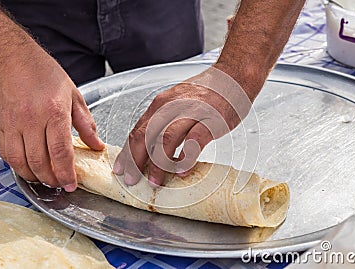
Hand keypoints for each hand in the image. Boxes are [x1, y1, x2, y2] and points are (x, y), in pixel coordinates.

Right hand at [0, 41, 103, 190]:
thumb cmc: (44, 72)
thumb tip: (97, 145)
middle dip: (52, 179)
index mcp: (55, 112)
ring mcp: (14, 123)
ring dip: (34, 176)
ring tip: (46, 179)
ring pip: (21, 162)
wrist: (13, 58)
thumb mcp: (74, 95)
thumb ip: (87, 124)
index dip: (66, 173)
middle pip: (40, 162)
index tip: (71, 184)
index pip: (61, 152)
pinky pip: (7, 153)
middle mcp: (32, 120)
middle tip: (60, 184)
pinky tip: (29, 167)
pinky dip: (18, 166)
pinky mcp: (2, 125)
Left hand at [113, 66, 252, 185]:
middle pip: (146, 136)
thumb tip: (151, 148)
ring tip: (154, 181)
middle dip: (135, 160)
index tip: (120, 169)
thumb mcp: (177, 103)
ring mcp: (191, 112)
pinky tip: (181, 170)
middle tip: (131, 179)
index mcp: (161, 105)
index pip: (137, 131)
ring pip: (167, 139)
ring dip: (158, 163)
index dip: (127, 152)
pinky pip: (195, 140)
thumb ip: (164, 122)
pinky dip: (186, 157)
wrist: (234, 76)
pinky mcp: (210, 120)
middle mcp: (171, 107)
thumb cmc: (206, 93)